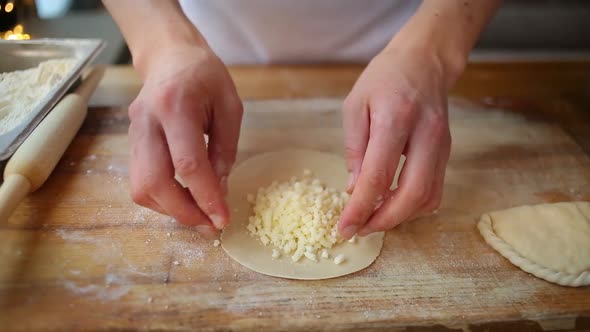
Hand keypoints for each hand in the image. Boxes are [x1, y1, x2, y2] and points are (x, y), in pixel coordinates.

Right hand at [127, 44, 242, 237]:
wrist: (169, 56)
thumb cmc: (205, 77)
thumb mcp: (230, 106)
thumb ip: (225, 149)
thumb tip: (218, 191)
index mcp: (175, 107)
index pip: (187, 164)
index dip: (205, 197)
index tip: (222, 219)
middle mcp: (147, 122)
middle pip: (155, 182)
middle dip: (183, 212)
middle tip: (209, 226)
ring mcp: (133, 133)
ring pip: (141, 187)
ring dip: (171, 209)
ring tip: (200, 213)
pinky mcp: (131, 143)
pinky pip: (141, 181)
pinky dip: (163, 198)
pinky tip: (185, 197)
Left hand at [338, 45, 455, 238]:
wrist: (424, 61)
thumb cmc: (384, 79)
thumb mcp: (355, 106)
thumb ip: (354, 148)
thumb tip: (354, 190)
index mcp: (395, 119)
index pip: (378, 176)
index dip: (360, 208)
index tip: (344, 228)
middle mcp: (425, 135)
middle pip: (411, 194)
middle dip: (384, 221)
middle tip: (360, 230)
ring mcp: (442, 146)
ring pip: (428, 198)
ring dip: (400, 218)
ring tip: (373, 220)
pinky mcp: (447, 153)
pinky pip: (435, 191)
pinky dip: (414, 208)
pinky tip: (394, 207)